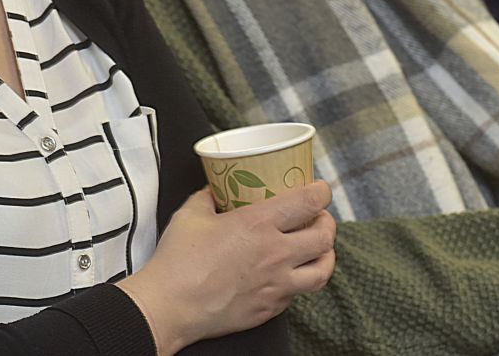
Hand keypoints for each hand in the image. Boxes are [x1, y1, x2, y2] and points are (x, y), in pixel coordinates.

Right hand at [117, 182, 335, 354]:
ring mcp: (277, 285)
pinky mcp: (271, 308)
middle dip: (327, 223)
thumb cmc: (179, 260)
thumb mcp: (191, 214)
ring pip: (322, 270)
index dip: (321, 192)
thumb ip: (208, 197)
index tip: (319, 189)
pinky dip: (301, 280)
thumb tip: (214, 191)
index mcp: (258, 224)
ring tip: (319, 249)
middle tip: (319, 218)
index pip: (308, 203)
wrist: (171, 305)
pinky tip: (291, 274)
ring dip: (326, 256)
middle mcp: (275, 254)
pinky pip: (299, 293)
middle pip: (324, 237)